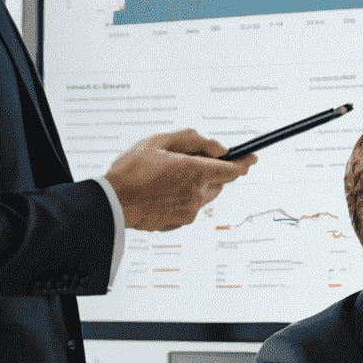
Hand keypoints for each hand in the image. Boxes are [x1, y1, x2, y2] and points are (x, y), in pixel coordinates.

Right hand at [105, 129, 253, 231]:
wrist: (111, 204)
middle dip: (211, 171)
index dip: (244, 163)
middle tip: (189, 161)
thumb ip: (193, 141)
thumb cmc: (131, 170)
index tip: (252, 158)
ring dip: (197, 185)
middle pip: (218, 182)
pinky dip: (183, 198)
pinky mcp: (178, 222)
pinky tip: (162, 191)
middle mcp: (197, 194)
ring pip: (204, 195)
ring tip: (168, 176)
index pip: (233, 169)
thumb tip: (218, 148)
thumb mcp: (159, 141)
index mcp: (195, 172)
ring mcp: (189, 211)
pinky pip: (190, 207)